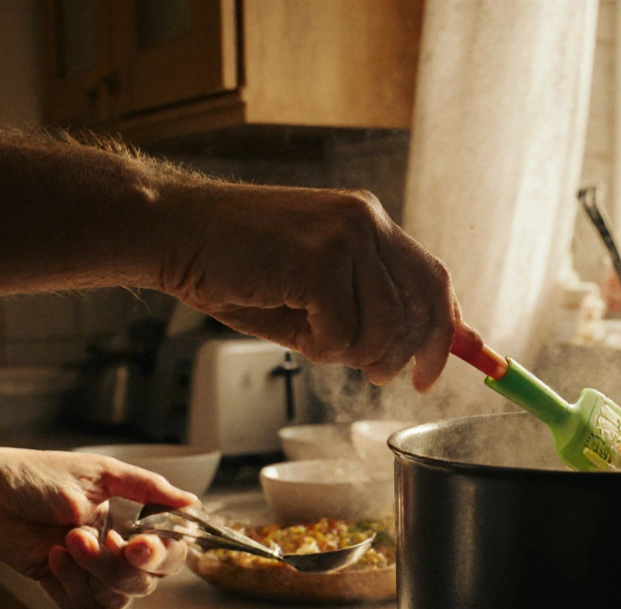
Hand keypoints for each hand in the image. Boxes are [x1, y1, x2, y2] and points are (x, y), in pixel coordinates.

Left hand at [0, 447, 197, 608]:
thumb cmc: (35, 475)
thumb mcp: (99, 473)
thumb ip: (148, 489)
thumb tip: (192, 502)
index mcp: (131, 517)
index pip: (170, 547)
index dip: (163, 552)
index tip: (140, 544)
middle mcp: (116, 546)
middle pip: (147, 580)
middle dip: (124, 567)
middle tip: (107, 545)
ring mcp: (89, 569)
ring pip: (117, 597)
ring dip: (94, 573)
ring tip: (67, 541)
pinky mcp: (62, 584)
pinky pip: (83, 604)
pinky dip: (69, 584)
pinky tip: (52, 556)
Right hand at [156, 184, 460, 391]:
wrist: (173, 231)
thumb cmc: (235, 264)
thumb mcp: (313, 284)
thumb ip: (365, 307)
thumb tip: (411, 354)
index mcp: (368, 222)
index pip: (433, 278)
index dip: (447, 329)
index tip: (445, 367)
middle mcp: (366, 221)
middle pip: (422, 306)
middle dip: (404, 355)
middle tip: (378, 376)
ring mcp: (345, 236)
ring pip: (383, 327)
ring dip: (349, 353)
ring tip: (310, 338)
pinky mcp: (319, 259)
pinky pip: (342, 333)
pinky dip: (317, 348)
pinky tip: (288, 325)